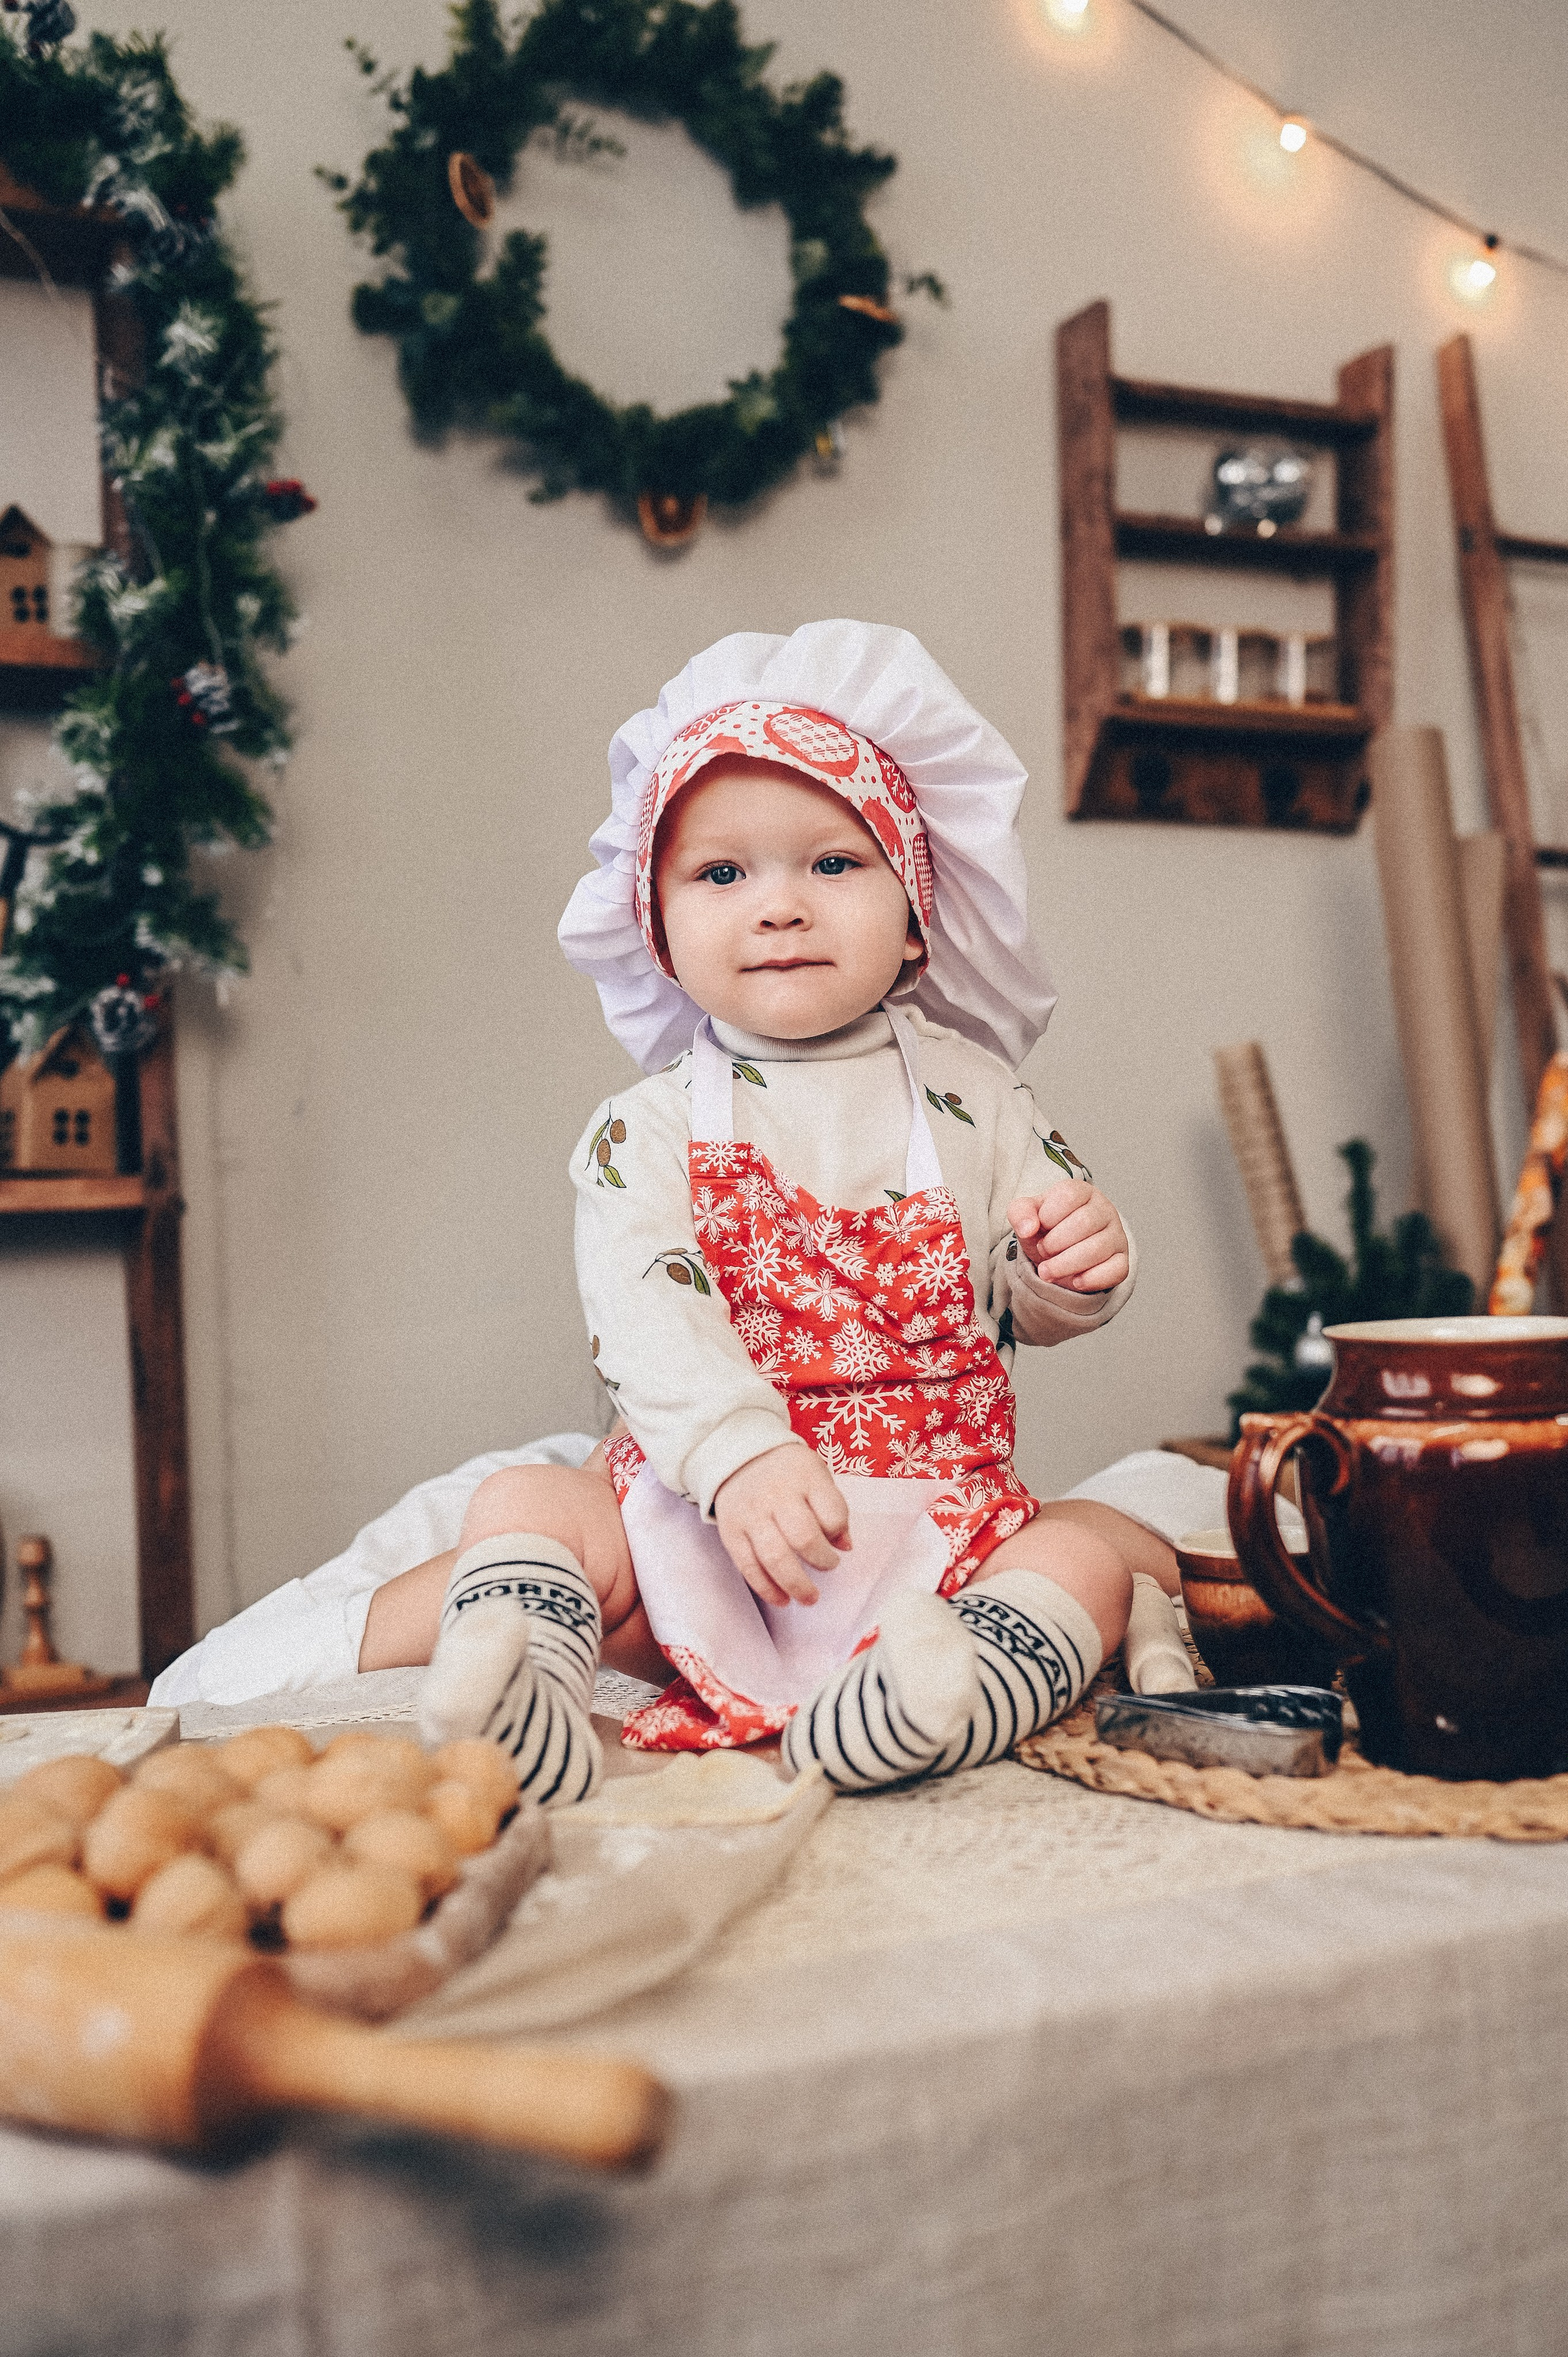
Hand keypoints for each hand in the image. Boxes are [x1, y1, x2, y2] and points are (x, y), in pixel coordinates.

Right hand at [714, 1442, 850, 1607]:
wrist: (737, 1455)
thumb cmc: (787, 1470)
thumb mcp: (816, 1474)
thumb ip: (833, 1507)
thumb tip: (845, 1546)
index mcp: (805, 1477)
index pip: (832, 1512)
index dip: (839, 1532)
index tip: (838, 1541)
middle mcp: (776, 1496)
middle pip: (803, 1537)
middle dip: (822, 1561)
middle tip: (829, 1566)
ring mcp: (751, 1515)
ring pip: (775, 1558)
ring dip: (796, 1584)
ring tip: (810, 1598)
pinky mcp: (731, 1532)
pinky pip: (748, 1566)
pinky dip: (767, 1588)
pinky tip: (782, 1599)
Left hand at [1008, 1178, 1128, 1292]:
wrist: (1059, 1253)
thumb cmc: (1045, 1229)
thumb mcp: (1026, 1215)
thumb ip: (1020, 1212)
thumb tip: (1028, 1228)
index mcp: (1082, 1191)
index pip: (1069, 1195)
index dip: (1048, 1216)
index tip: (1040, 1228)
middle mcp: (1104, 1210)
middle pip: (1084, 1223)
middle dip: (1054, 1243)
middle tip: (1043, 1251)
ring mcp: (1116, 1235)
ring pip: (1097, 1249)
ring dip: (1065, 1265)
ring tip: (1047, 1271)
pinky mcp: (1122, 1261)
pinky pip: (1116, 1270)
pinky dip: (1091, 1279)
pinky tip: (1074, 1281)